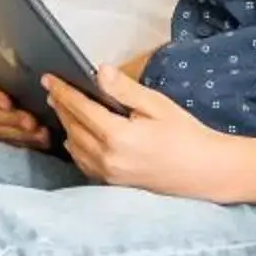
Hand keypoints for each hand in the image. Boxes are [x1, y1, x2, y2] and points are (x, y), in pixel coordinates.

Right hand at [0, 69, 49, 151]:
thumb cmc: (0, 68)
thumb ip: (7, 65)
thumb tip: (21, 58)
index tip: (8, 104)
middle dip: (12, 120)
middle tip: (32, 123)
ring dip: (21, 135)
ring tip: (42, 135)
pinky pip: (9, 141)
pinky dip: (26, 142)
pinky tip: (43, 142)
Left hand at [46, 57, 235, 200]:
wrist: (206, 172)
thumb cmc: (185, 135)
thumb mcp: (157, 105)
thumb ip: (124, 90)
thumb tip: (99, 71)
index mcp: (117, 136)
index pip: (79, 108)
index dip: (62, 91)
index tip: (49, 78)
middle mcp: (107, 158)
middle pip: (72, 127)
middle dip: (60, 106)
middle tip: (52, 89)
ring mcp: (109, 175)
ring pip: (74, 147)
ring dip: (66, 126)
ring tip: (62, 107)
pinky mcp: (113, 184)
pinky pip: (84, 163)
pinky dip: (76, 146)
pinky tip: (76, 136)